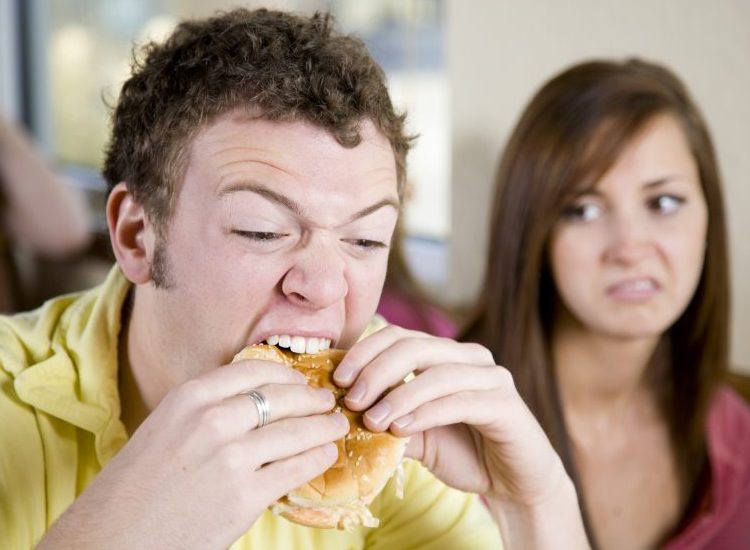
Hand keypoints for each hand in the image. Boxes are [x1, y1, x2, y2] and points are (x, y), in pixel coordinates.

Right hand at [39, 358, 348, 548]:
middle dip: (312, 398)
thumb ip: (205, 409)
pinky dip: (318, 458)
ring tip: (336, 425)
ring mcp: (231, 458)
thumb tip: (253, 400)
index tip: (301, 379)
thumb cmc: (134, 487)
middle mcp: (212, 420)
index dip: (287, 373)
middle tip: (327, 400)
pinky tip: (326, 454)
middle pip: (283, 397)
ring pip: (297, 431)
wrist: (111, 539)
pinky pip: (296, 469)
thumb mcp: (164, 427)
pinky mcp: (245, 496)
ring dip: (324, 426)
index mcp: (189, 397)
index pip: (256, 370)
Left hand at [334, 326, 588, 547]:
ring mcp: (491, 377)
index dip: (364, 352)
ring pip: (436, 373)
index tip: (337, 379)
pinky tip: (401, 429)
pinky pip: (459, 401)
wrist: (515, 483)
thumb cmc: (464, 452)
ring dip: (398, 395)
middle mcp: (469, 356)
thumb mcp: (414, 433)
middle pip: (414, 347)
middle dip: (376, 371)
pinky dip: (425, 413)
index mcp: (445, 354)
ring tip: (371, 419)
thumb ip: (386, 417)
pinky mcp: (506, 404)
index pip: (398, 336)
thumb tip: (340, 410)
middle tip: (350, 399)